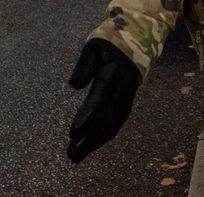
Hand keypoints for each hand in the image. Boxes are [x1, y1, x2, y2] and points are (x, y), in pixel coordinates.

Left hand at [67, 38, 140, 162]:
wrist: (133, 48)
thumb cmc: (107, 47)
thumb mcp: (92, 49)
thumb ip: (83, 66)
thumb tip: (73, 85)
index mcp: (113, 78)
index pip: (99, 101)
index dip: (87, 117)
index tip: (72, 131)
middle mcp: (121, 94)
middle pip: (104, 120)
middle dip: (87, 138)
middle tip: (70, 153)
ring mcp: (125, 103)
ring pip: (109, 127)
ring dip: (93, 144)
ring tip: (75, 157)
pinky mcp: (124, 108)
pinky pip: (114, 127)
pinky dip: (102, 139)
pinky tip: (89, 148)